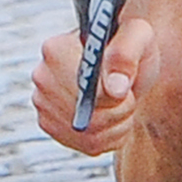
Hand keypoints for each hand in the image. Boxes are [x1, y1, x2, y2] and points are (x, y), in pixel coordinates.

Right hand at [31, 17, 155, 155]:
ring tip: (121, 104)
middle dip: (119, 113)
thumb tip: (115, 88)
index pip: (87, 92)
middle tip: (128, 95)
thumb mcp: (138, 36)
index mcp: (56, 50)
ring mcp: (43, 102)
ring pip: (89, 136)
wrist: (123, 60)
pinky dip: (109, 138)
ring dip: (117, 126)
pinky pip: (87, 145)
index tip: (128, 91)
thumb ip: (126, 56)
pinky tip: (112, 117)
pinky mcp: (50, 124)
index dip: (116, 99)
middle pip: (87, 119)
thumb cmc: (131, 43)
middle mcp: (42, 76)